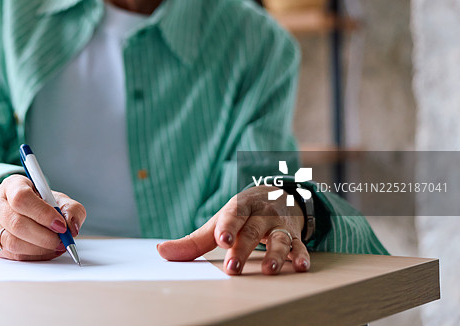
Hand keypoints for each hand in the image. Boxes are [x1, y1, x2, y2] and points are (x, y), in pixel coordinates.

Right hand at [0, 174, 85, 260]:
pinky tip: (44, 251)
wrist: (22, 210)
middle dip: (44, 236)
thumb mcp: (58, 199)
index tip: (60, 225)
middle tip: (61, 241)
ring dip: (39, 249)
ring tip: (55, 246)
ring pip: (12, 242)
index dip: (42, 214)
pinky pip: (11, 254)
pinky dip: (32, 256)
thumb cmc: (40, 203)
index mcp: (12, 184)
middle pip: (16, 223)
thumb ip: (71, 209)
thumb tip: (71, 226)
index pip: (22, 198)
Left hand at [156, 185, 309, 274]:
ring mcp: (278, 224)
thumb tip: (162, 252)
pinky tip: (301, 266)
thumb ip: (193, 241)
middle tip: (232, 268)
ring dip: (276, 254)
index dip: (226, 227)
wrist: (276, 194)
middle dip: (243, 249)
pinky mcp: (294, 235)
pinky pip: (299, 245)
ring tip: (269, 270)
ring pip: (278, 238)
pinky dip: (301, 255)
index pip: (231, 216)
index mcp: (238, 207)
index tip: (222, 240)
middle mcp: (259, 214)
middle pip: (251, 231)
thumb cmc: (239, 215)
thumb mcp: (218, 222)